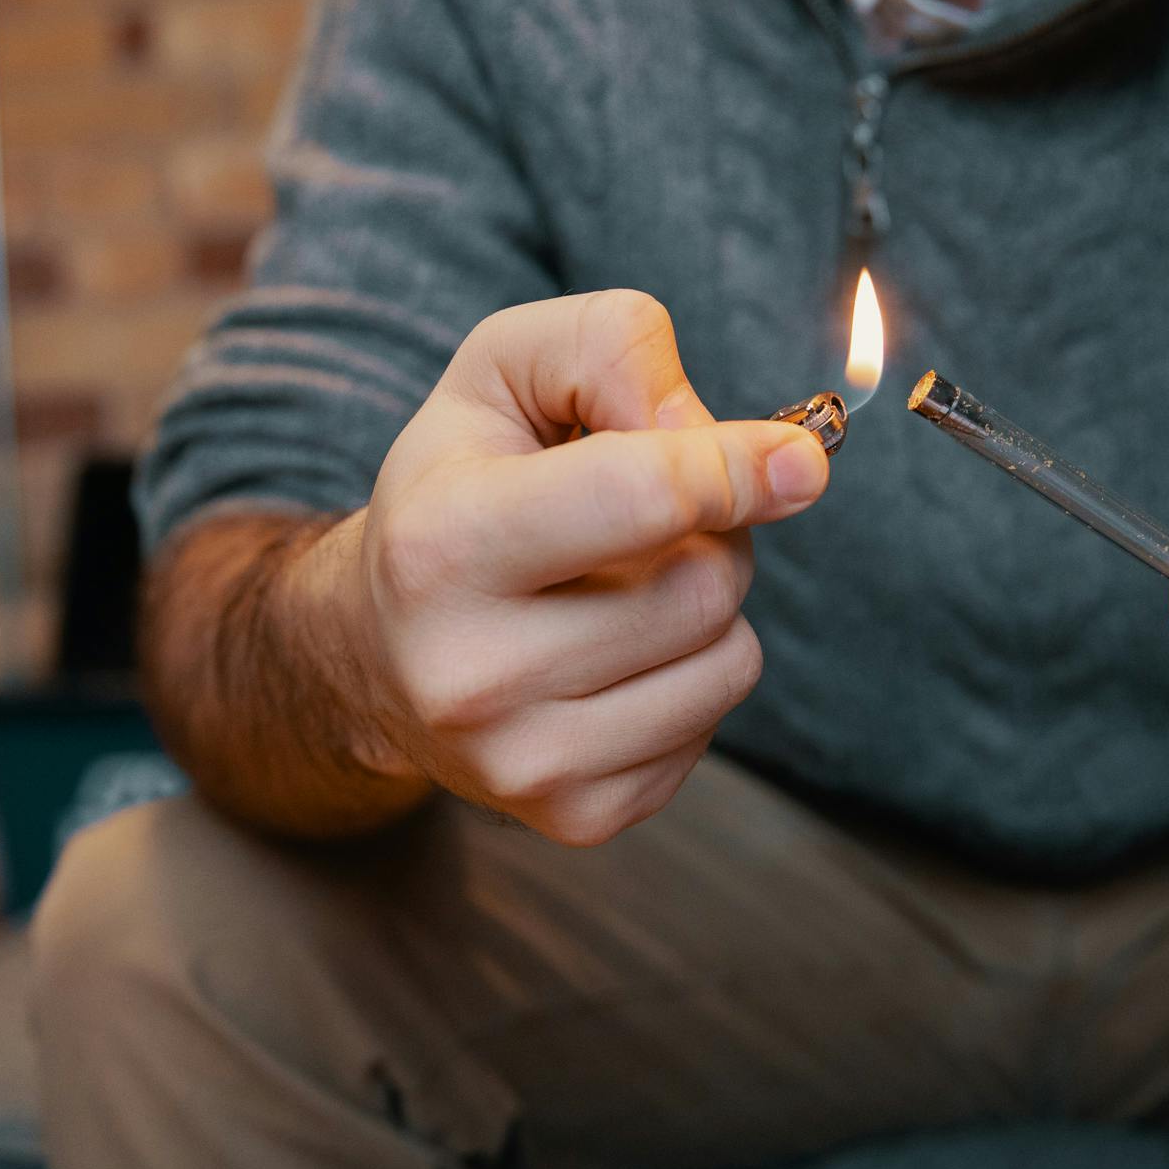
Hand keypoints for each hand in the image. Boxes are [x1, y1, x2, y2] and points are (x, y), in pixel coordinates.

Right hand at [342, 290, 828, 845]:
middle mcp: (469, 672)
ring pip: (730, 662)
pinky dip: (690, 676)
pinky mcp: (574, 817)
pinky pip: (715, 726)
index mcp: (442, 545)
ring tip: (625, 588)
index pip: (643, 499)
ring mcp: (521, 761)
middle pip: (705, 585)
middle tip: (649, 522)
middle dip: (711, 535)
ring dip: (710, 609)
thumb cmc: (459, 484)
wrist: (372, 646)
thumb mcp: (506, 370)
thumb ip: (615, 351)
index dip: (738, 466)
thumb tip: (754, 450)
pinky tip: (615, 657)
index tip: (796, 459)